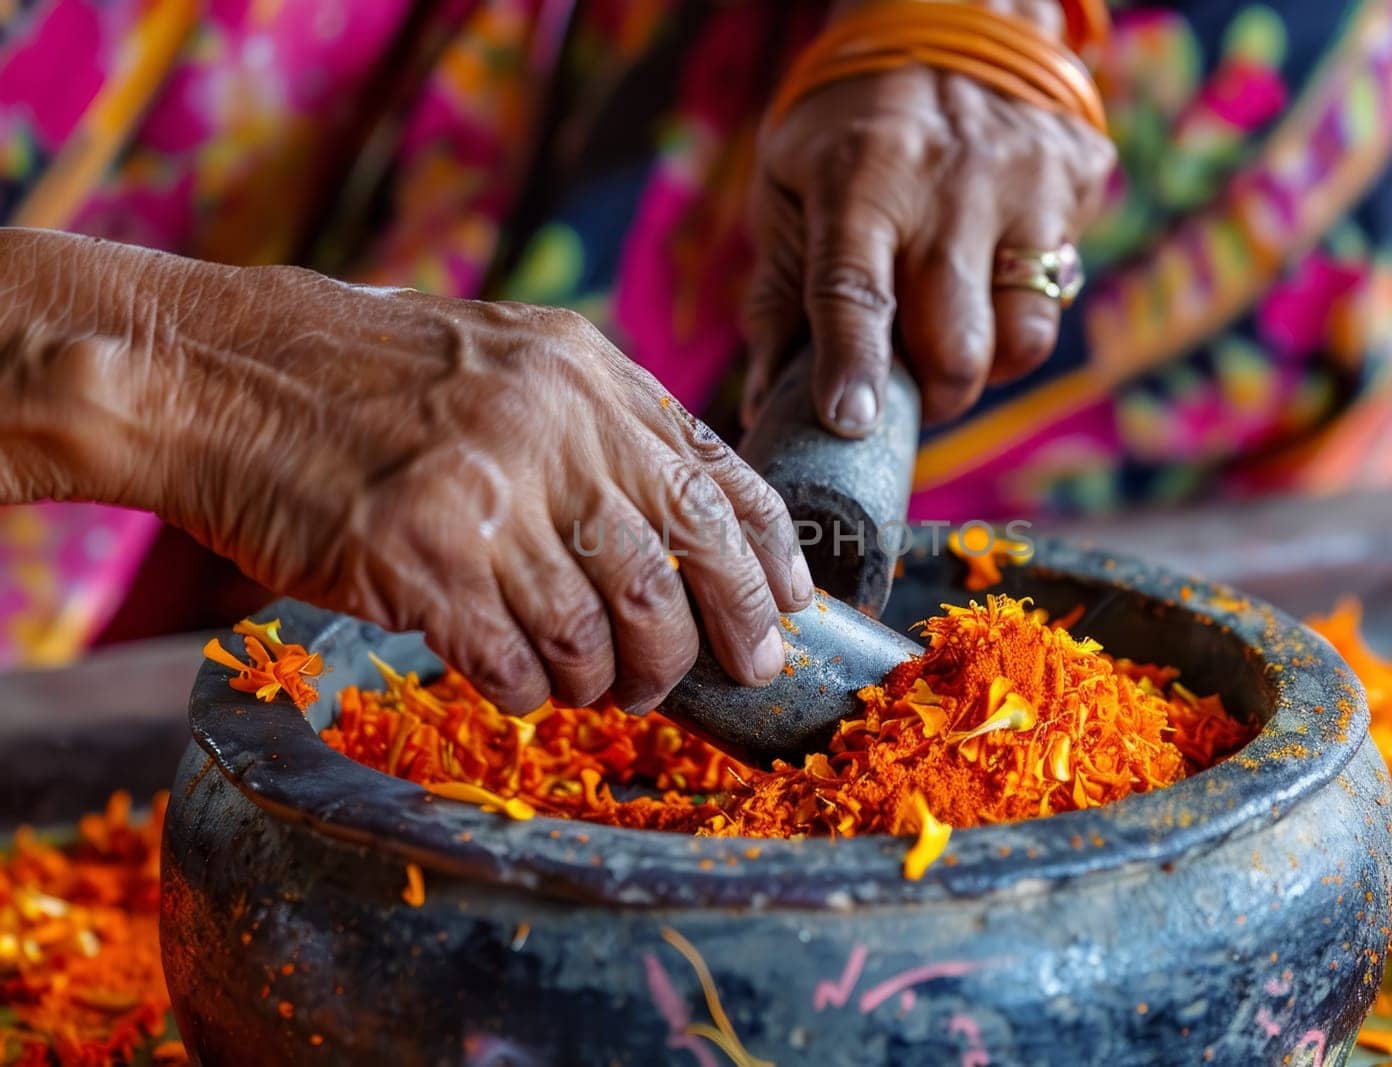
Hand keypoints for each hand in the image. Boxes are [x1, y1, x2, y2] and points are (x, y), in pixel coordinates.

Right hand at [0, 233, 811, 711]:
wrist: (213, 372)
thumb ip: (594, 423)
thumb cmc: (359, 377)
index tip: (794, 607)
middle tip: (731, 675)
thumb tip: (680, 527)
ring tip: (605, 688)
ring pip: (606, 626)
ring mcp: (486, 492)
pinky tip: (524, 689)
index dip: (769, 555)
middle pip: (682, 561)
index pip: (716, 475)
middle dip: (725, 634)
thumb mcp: (503, 359)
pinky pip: (516, 660)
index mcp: (583, 372)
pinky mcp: (418, 559)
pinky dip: (534, 690)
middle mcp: (550, 426)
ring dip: (617, 677)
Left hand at [741, 0, 1115, 435]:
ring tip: (952, 342)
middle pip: (957, 342)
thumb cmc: (848, 132)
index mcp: (863, 177)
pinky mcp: (1076, 181)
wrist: (949, 23)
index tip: (851, 423)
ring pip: (1025, 335)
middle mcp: (952, 180)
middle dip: (933, 396)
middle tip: (909, 394)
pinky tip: (989, 278)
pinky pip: (1057, 288)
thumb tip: (770, 405)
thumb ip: (780, 298)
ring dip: (985, 366)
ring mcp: (1026, 181)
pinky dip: (1019, 311)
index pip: (857, 290)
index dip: (854, 366)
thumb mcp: (789, 192)